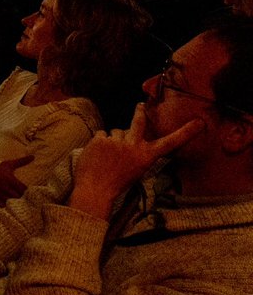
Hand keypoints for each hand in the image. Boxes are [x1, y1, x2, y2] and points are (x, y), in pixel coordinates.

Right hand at [0, 154, 33, 204]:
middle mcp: (4, 186)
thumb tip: (33, 156)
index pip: (23, 189)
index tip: (27, 191)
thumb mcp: (9, 164)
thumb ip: (22, 161)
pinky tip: (7, 203)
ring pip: (9, 201)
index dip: (26, 191)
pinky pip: (1, 204)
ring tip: (16, 201)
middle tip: (23, 197)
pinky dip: (5, 205)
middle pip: (17, 196)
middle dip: (20, 197)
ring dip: (13, 201)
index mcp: (10, 179)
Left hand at [69, 103, 204, 218]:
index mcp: (146, 156)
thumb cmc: (117, 182)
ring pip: (116, 131)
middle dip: (140, 111)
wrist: (96, 189)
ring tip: (108, 155)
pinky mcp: (101, 139)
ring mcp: (117, 141)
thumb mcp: (137, 169)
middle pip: (139, 121)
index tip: (199, 122)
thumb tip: (130, 134)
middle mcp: (134, 146)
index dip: (186, 133)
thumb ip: (137, 151)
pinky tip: (98, 154)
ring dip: (113, 140)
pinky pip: (101, 134)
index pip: (170, 143)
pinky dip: (99, 143)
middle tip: (140, 105)